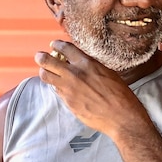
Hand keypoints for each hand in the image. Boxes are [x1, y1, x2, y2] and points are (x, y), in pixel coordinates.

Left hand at [35, 41, 150, 137]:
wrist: (121, 117)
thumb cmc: (121, 96)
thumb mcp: (109, 73)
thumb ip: (92, 67)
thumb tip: (82, 63)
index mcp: (87, 64)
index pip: (65, 48)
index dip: (57, 45)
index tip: (54, 45)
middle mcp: (74, 74)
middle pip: (47, 61)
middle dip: (41, 57)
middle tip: (40, 56)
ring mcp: (68, 89)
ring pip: (46, 76)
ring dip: (45, 72)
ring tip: (47, 72)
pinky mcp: (67, 102)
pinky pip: (56, 91)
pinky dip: (57, 87)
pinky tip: (62, 88)